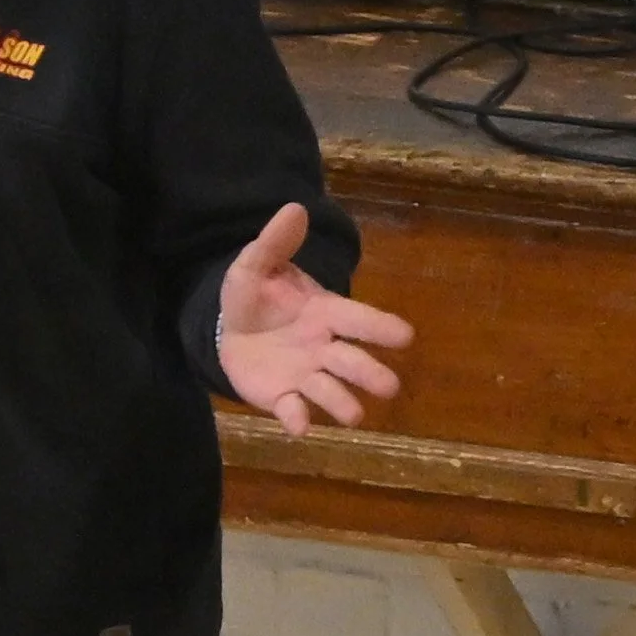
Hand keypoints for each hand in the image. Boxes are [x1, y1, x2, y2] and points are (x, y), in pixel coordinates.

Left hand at [218, 201, 412, 434]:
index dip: (381, 327)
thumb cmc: (256, 295)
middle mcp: (324, 348)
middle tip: (390, 387)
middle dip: (371, 374)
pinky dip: (298, 418)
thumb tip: (294, 209)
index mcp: (326, 313)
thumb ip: (275, 243)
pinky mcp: (282, 397)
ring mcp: (305, 375)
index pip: (359, 319)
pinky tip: (299, 427)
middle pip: (353, 362)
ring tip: (354, 416)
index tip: (405, 336)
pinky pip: (293, 409)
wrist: (230, 329)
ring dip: (343, 403)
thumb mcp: (257, 264)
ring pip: (331, 392)